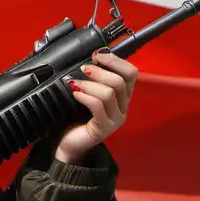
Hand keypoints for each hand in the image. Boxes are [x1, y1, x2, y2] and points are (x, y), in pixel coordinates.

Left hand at [55, 48, 137, 163]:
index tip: (97, 56)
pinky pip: (98, 107)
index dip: (116, 61)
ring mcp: (114, 120)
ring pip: (109, 93)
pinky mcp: (103, 129)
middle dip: (101, 71)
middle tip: (84, 69)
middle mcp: (122, 108)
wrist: (68, 144)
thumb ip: (93, 80)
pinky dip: (86, 96)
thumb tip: (90, 60)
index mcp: (122, 97)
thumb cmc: (76, 118)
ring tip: (75, 83)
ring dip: (90, 84)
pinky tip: (76, 94)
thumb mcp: (88, 94)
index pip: (131, 73)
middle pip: (121, 82)